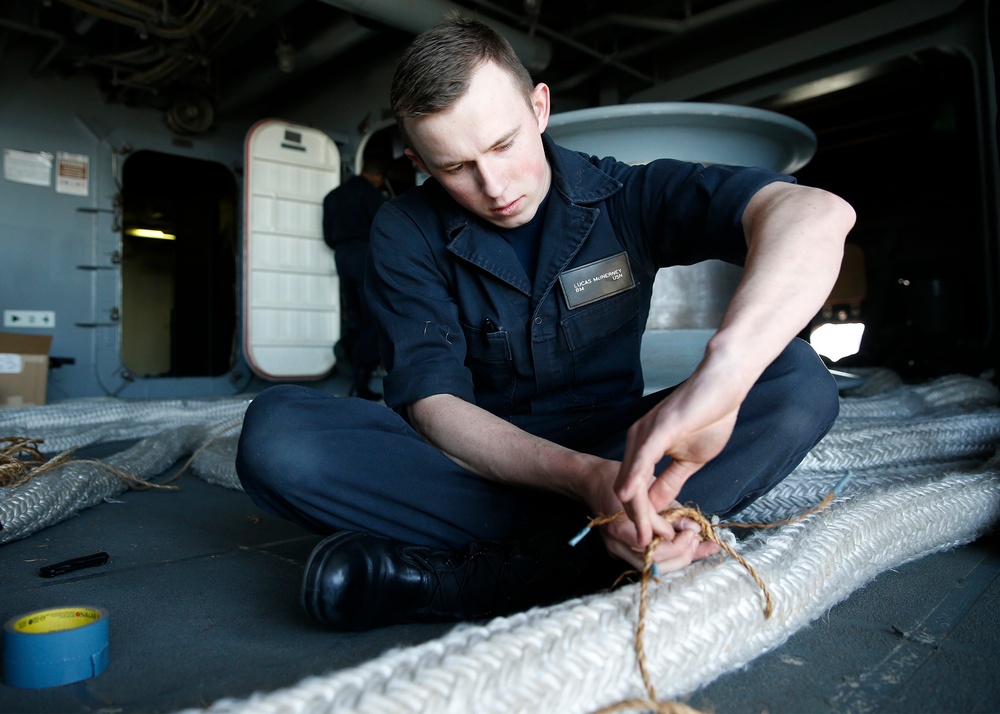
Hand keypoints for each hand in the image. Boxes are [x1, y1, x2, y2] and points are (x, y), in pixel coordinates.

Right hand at [581, 460, 719, 570]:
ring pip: (651, 567)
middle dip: (680, 555)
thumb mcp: (649, 488)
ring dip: (676, 560)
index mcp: (619, 526)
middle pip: (653, 563)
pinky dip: (668, 558)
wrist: (592, 481)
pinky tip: (687, 550)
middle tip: (697, 539)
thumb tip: (693, 527)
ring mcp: (615, 550)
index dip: (676, 542)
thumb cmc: (620, 478)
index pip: (652, 546)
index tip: (693, 530)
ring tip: (696, 547)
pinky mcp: (618, 551)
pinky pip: (646, 561)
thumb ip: (672, 511)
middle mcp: (615, 543)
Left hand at [614, 363, 746, 546]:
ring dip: (637, 511)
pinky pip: (641, 459)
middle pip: (627, 489)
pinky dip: (634, 479)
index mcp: (643, 448)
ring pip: (631, 480)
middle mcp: (636, 440)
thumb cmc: (710, 417)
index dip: (643, 518)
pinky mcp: (658, 428)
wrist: (724, 386)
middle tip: (651, 544)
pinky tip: (628, 496)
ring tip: (645, 535)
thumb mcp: (689, 460)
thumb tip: (657, 506)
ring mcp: (645, 434)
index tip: (654, 539)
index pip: (634, 491)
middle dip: (638, 520)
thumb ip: (670, 482)